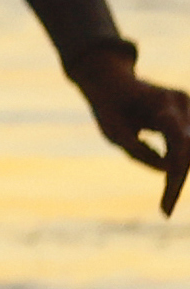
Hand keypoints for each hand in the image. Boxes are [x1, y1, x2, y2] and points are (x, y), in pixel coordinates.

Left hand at [91, 53, 189, 214]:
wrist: (109, 81)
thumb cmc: (108, 107)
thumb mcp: (115, 133)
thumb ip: (141, 152)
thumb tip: (169, 170)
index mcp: (164, 104)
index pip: (181, 144)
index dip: (177, 174)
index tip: (166, 203)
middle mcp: (183, 102)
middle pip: (189, 148)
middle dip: (179, 178)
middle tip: (165, 207)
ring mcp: (188, 106)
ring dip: (180, 172)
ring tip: (166, 200)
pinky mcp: (188, 113)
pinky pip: (187, 143)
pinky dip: (179, 162)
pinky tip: (170, 184)